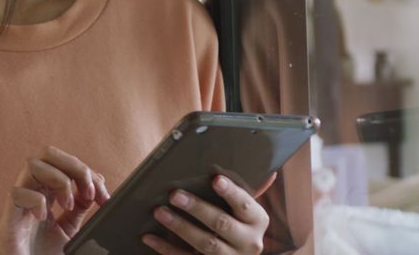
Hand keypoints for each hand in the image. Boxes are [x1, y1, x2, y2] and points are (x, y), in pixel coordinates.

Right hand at [0, 146, 110, 254]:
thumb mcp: (68, 231)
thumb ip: (78, 210)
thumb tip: (93, 191)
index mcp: (45, 193)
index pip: (65, 165)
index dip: (88, 174)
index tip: (104, 196)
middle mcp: (31, 193)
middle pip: (47, 153)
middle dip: (74, 165)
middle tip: (89, 190)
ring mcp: (18, 206)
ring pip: (31, 164)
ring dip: (58, 179)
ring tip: (68, 204)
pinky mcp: (7, 221)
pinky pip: (16, 194)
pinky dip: (36, 200)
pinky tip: (44, 217)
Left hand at [142, 174, 272, 253]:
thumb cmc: (239, 226)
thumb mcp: (248, 212)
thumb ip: (250, 192)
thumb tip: (268, 172)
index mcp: (257, 221)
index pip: (245, 204)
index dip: (231, 192)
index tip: (215, 179)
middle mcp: (248, 242)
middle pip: (221, 223)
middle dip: (197, 208)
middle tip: (174, 194)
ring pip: (204, 243)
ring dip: (180, 227)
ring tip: (159, 212)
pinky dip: (166, 248)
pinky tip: (149, 237)